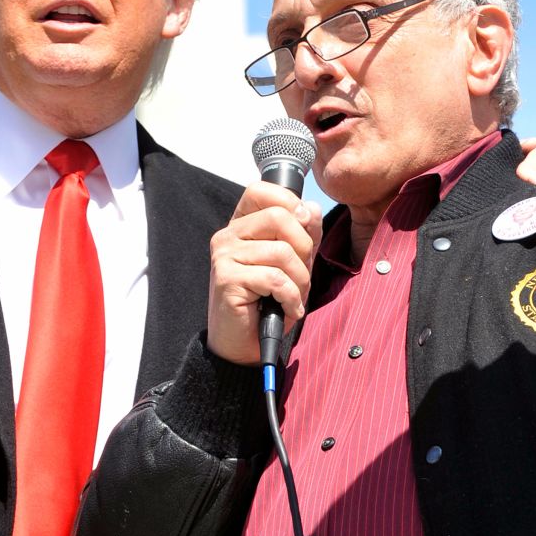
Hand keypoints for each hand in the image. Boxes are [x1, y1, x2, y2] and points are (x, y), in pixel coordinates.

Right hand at [207, 182, 322, 365]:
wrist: (244, 345)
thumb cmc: (268, 302)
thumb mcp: (294, 263)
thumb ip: (304, 234)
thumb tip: (312, 208)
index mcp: (241, 225)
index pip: (260, 190)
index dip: (289, 202)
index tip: (304, 225)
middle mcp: (227, 235)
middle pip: (279, 217)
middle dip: (304, 248)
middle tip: (302, 274)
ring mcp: (224, 256)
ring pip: (281, 251)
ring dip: (300, 280)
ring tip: (295, 297)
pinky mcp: (226, 279)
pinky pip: (274, 278)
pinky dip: (291, 297)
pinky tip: (289, 309)